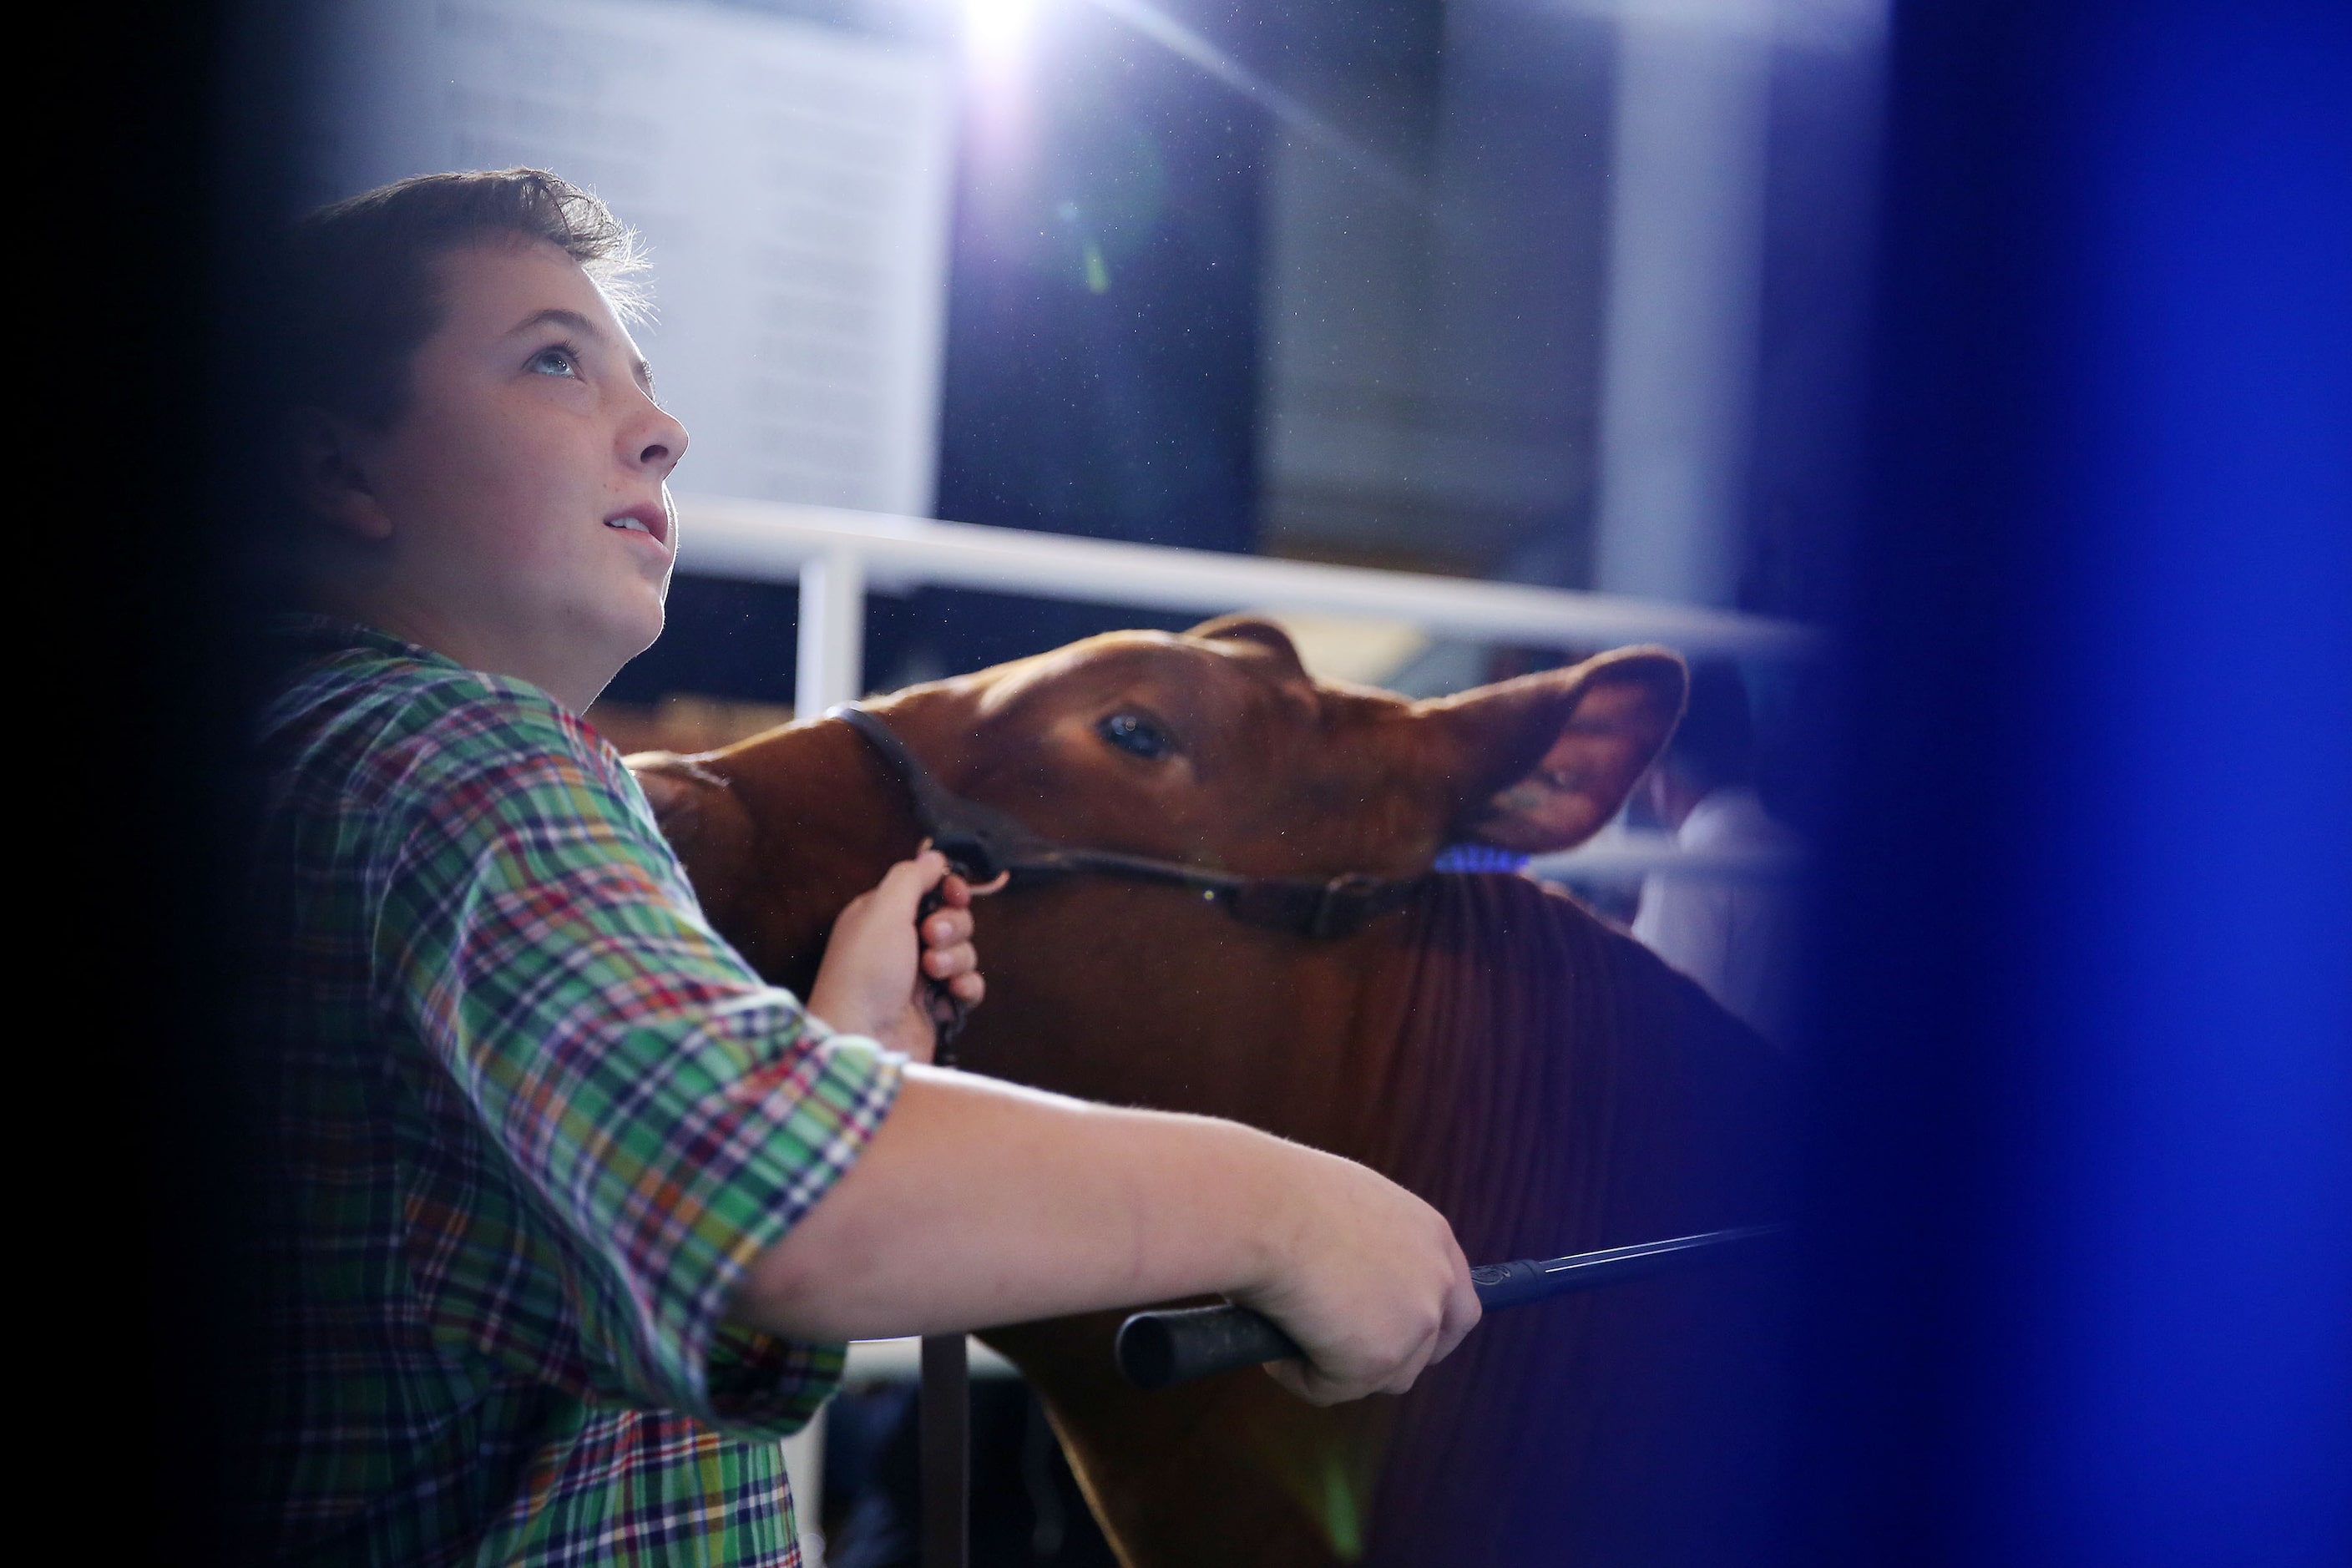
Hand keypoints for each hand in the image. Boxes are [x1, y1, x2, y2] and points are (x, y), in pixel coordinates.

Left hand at [807, 847, 987, 1060]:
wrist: (864, 1040)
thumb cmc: (865, 972)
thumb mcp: (882, 910)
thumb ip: (911, 877)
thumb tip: (933, 854)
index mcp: (881, 917)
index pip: (928, 889)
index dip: (948, 889)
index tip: (954, 894)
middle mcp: (901, 944)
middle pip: (952, 919)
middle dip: (951, 927)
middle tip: (930, 939)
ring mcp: (921, 978)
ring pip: (964, 951)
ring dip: (956, 959)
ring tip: (933, 974)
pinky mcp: (938, 1008)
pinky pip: (969, 986)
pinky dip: (966, 987)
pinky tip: (952, 995)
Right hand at [1234, 1148, 1480, 1405]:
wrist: (1262, 1208)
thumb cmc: (1280, 1194)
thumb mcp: (1345, 1208)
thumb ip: (1366, 1249)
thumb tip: (1340, 1286)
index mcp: (1431, 1235)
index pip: (1457, 1299)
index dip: (1429, 1325)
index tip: (1397, 1336)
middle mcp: (1437, 1280)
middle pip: (1434, 1347)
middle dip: (1396, 1361)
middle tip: (1348, 1358)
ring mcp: (1415, 1323)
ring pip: (1384, 1377)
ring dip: (1339, 1367)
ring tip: (1288, 1332)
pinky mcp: (1379, 1359)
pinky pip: (1331, 1388)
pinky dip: (1299, 1375)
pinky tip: (1273, 1339)